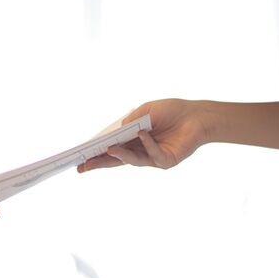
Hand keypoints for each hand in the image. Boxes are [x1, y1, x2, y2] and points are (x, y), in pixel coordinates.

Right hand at [77, 99, 208, 171]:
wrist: (197, 116)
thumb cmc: (172, 111)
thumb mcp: (146, 110)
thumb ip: (131, 121)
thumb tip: (116, 131)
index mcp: (132, 140)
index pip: (111, 149)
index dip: (96, 153)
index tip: (80, 157)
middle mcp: (139, 151)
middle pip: (116, 160)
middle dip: (99, 163)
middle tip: (83, 167)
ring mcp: (152, 158)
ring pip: (131, 160)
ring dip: (119, 154)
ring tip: (108, 149)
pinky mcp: (165, 161)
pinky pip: (152, 154)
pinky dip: (147, 143)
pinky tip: (142, 134)